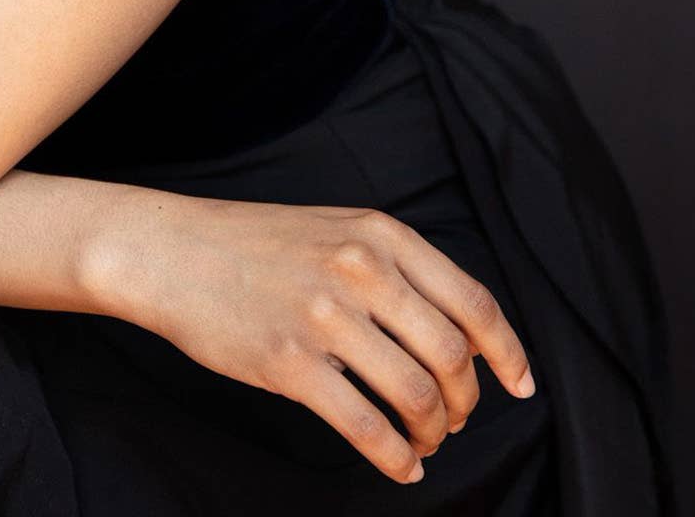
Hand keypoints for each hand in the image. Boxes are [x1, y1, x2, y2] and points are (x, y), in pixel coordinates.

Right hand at [110, 195, 534, 485]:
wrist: (173, 252)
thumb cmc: (256, 245)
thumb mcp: (336, 230)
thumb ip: (395, 269)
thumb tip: (458, 335)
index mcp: (379, 234)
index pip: (473, 302)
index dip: (508, 353)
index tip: (521, 385)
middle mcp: (360, 270)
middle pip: (452, 356)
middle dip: (465, 402)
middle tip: (454, 420)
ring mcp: (324, 316)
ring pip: (416, 395)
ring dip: (431, 433)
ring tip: (423, 442)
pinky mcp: (290, 362)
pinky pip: (366, 427)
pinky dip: (396, 458)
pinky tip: (398, 465)